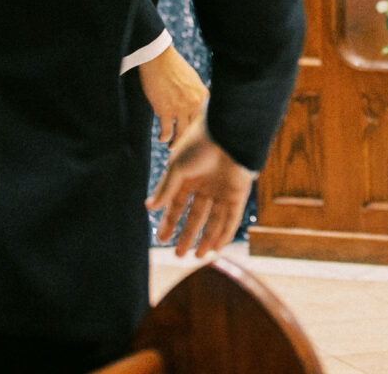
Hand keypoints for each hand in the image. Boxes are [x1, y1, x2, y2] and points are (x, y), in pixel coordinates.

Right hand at [139, 43, 207, 144]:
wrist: (159, 59)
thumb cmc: (174, 67)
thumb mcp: (193, 80)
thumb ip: (197, 94)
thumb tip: (198, 105)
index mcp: (203, 95)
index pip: (208, 119)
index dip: (203, 130)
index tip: (199, 138)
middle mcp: (195, 104)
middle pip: (195, 129)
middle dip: (190, 139)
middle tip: (186, 146)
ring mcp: (181, 108)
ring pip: (182, 134)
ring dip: (177, 143)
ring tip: (172, 147)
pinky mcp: (165, 110)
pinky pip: (167, 131)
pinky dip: (164, 137)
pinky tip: (162, 138)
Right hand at [147, 119, 252, 256]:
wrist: (229, 132)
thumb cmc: (200, 144)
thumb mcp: (177, 167)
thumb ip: (166, 188)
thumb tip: (149, 207)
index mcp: (189, 177)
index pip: (177, 204)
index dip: (169, 222)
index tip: (161, 239)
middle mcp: (206, 186)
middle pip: (195, 216)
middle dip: (187, 235)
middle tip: (179, 254)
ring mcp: (223, 190)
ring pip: (214, 220)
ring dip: (206, 238)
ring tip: (197, 256)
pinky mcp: (239, 193)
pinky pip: (232, 218)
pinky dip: (224, 233)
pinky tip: (215, 248)